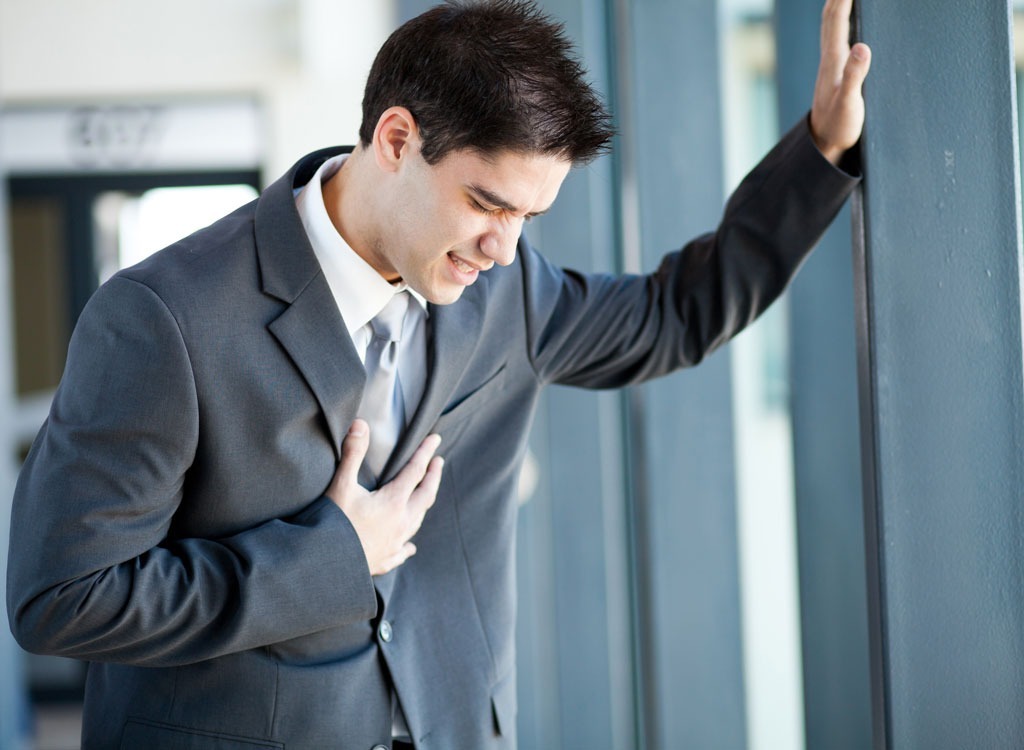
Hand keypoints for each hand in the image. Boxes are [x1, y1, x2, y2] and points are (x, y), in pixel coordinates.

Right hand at [327, 420, 442, 575]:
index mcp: (393, 502)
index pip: (415, 471)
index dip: (426, 453)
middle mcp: (400, 522)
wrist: (323, 567)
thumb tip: (360, 424)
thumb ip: (352, 453)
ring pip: (418, 521)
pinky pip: (402, 550)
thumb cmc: (331, 524)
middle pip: (425, 496)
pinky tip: (409, 547)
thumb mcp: (341, 485)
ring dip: (424, 505)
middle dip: (433, 477)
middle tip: (438, 463)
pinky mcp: (384, 560)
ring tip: (427, 496)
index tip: (436, 439)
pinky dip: (408, 544)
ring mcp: (394, 544)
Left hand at [810, 0, 871, 164]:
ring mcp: (830, 67)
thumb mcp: (849, 103)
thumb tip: (863, 47)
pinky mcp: (834, 74)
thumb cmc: (837, 127)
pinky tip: (845, 25)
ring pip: (831, 28)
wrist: (823, 146)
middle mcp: (829, 60)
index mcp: (833, 62)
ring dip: (837, 7)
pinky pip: (836, 40)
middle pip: (830, 19)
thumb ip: (855, 76)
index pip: (836, 21)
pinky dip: (840, 23)